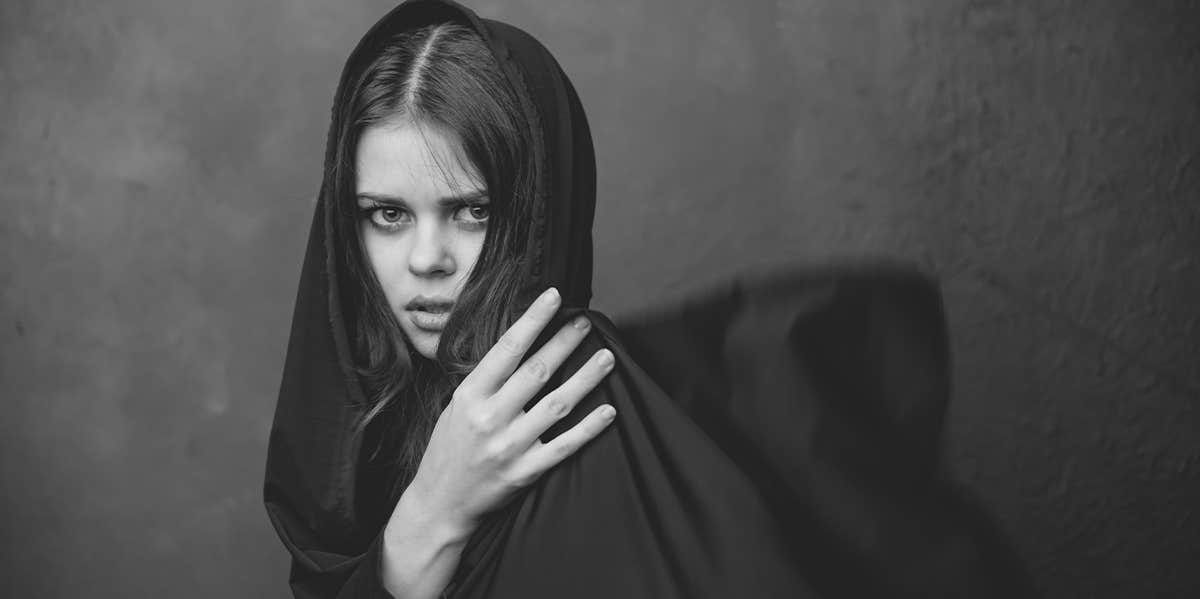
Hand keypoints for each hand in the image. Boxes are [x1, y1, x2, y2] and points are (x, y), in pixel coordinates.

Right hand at [401, 287, 616, 534]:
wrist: (439, 503)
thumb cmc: (449, 449)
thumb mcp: (456, 406)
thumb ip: (487, 381)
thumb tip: (522, 345)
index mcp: (470, 395)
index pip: (507, 348)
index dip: (533, 320)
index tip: (554, 297)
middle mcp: (489, 417)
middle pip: (537, 372)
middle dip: (565, 343)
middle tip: (587, 322)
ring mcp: (508, 446)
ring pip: (557, 405)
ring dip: (586, 379)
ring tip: (606, 358)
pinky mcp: (524, 473)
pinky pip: (564, 446)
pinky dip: (589, 428)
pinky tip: (609, 411)